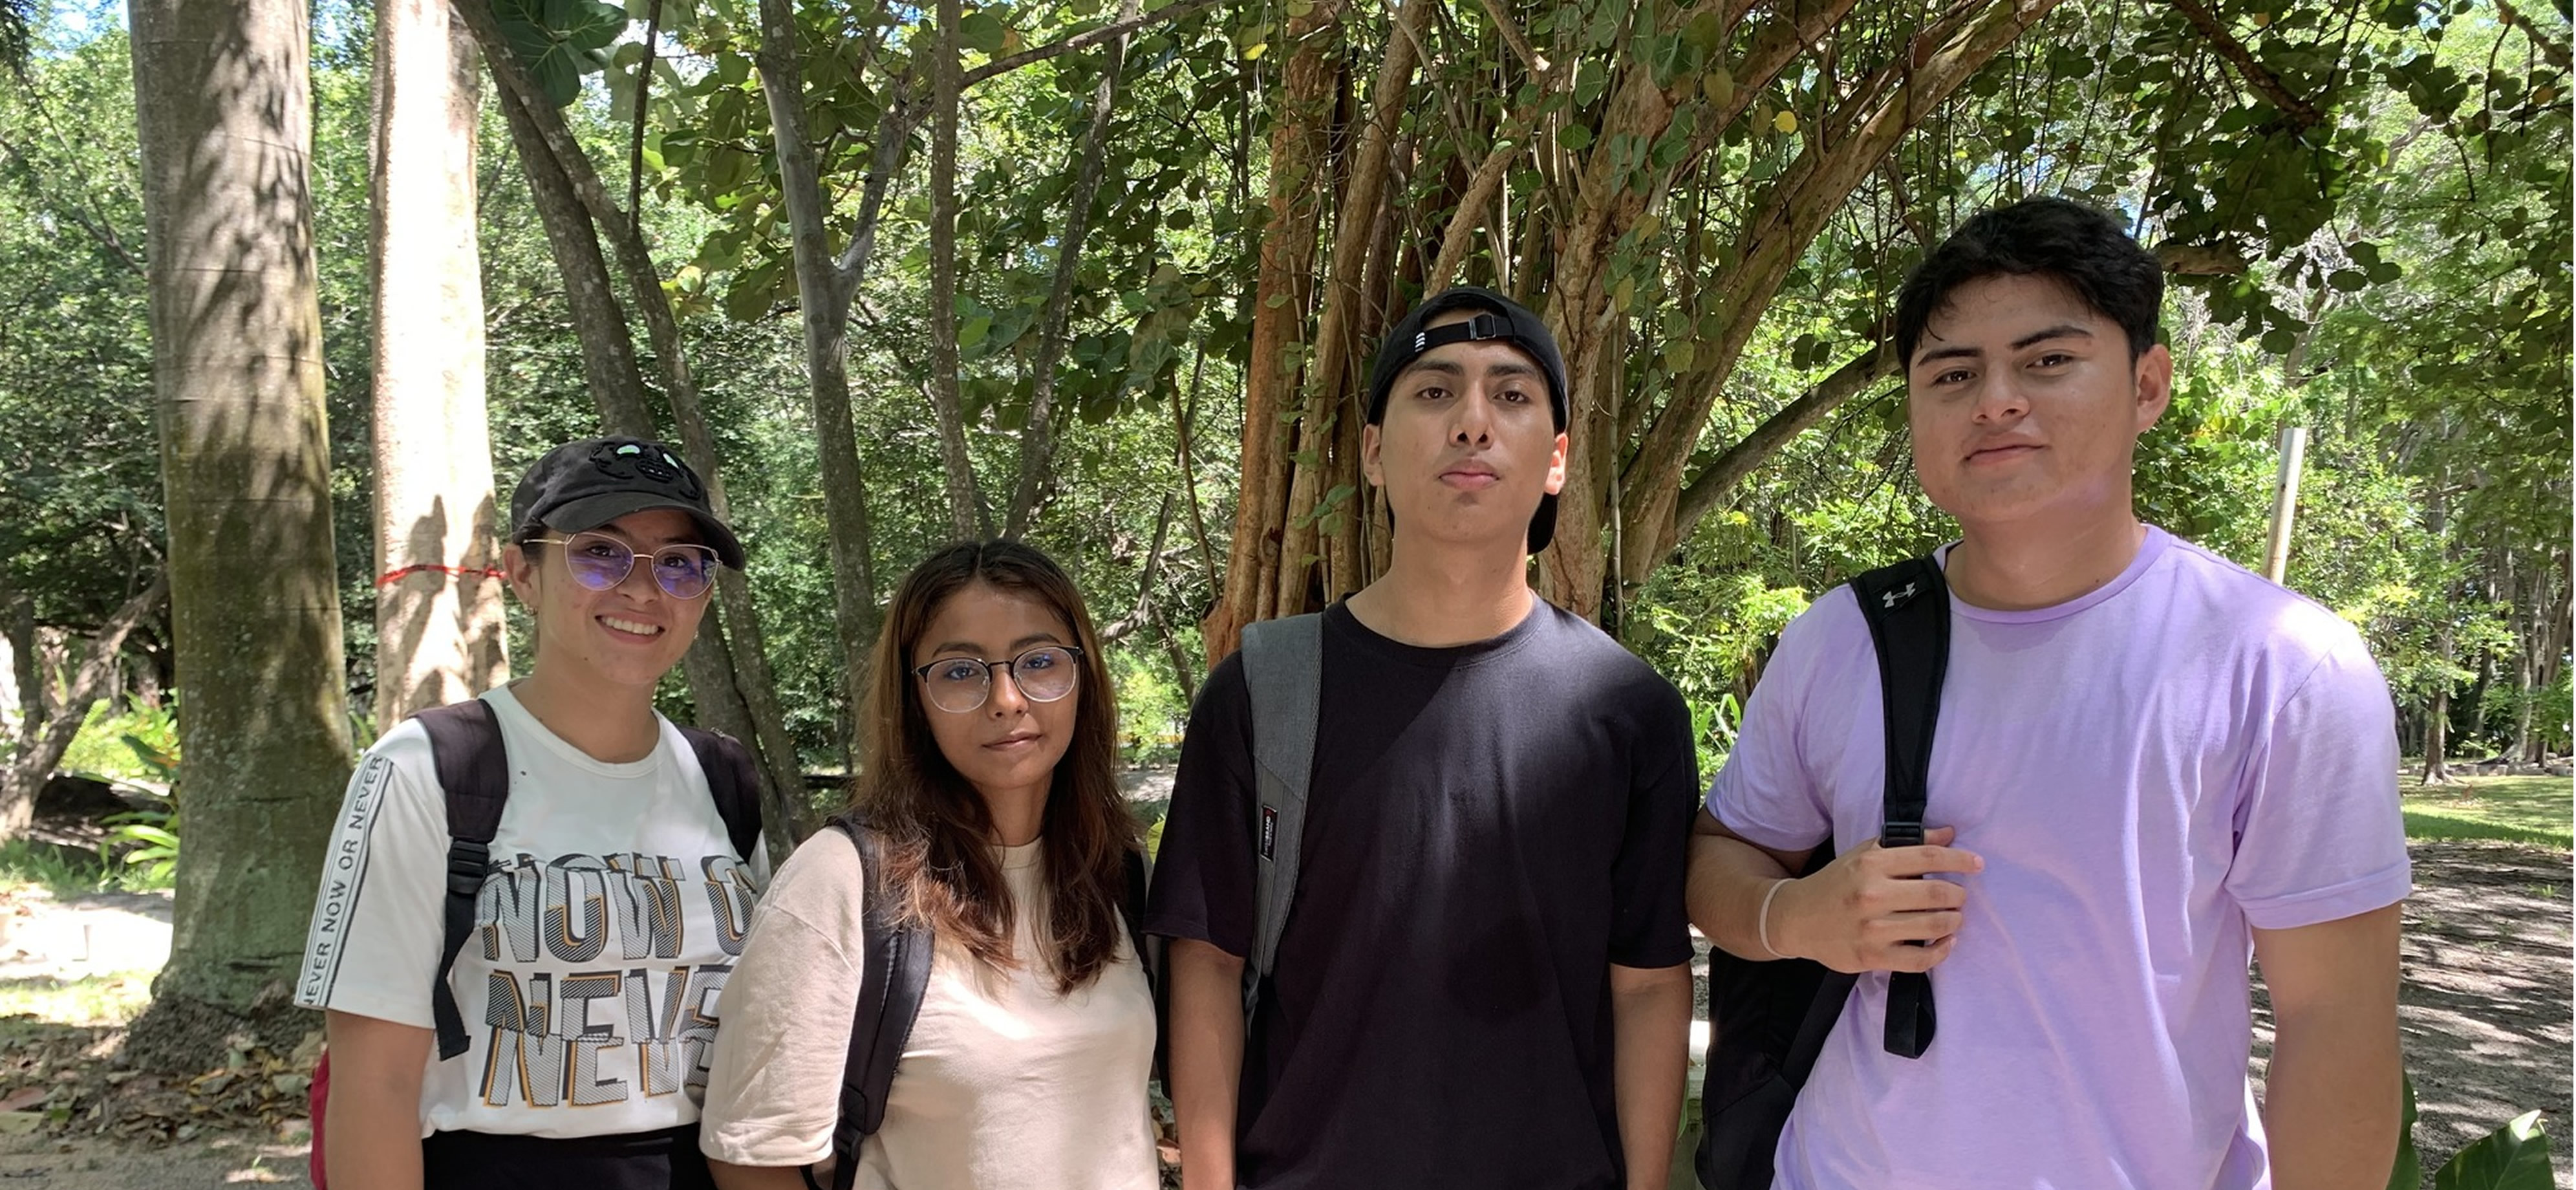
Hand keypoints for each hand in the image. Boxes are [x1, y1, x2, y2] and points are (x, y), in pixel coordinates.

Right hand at [1767, 826, 1980, 973]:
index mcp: (1871, 864)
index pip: (1928, 857)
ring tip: (1953, 917)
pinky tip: (1947, 943)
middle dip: (1958, 894)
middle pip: (1936, 892)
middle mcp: (1872, 894)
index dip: (1959, 859)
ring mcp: (1872, 928)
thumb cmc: (1835, 883)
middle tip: (1959, 896)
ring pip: (1933, 925)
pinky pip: (1920, 959)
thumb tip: (1949, 833)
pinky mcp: (1872, 956)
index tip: (1977, 864)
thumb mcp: (1864, 854)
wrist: (1796, 918)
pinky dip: (1941, 951)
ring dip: (1953, 920)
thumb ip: (1907, 843)